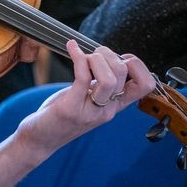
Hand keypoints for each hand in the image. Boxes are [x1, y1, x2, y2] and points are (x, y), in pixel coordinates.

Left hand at [16, 40, 154, 157]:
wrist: (41, 138)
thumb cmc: (61, 114)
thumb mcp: (88, 98)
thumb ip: (99, 83)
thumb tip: (104, 56)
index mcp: (115, 106)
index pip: (145, 86)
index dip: (138, 65)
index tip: (121, 57)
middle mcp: (107, 110)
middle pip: (124, 75)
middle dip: (110, 54)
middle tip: (95, 53)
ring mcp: (90, 111)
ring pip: (109, 78)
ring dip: (96, 58)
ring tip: (83, 56)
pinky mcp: (71, 108)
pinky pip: (81, 77)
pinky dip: (78, 57)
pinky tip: (71, 48)